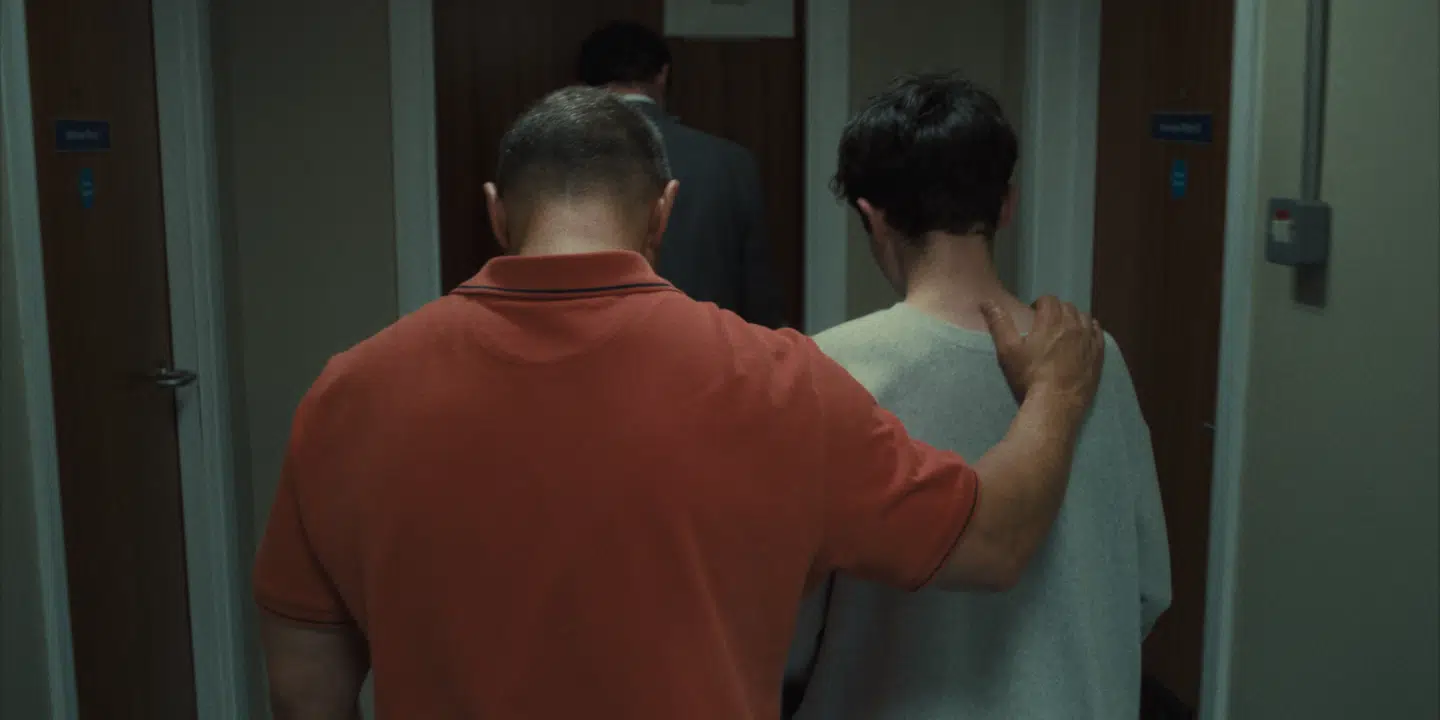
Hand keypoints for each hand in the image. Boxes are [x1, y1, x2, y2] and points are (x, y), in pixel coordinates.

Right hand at [981, 296, 1104, 410]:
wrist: (1056, 403)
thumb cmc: (1029, 376)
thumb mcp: (1008, 350)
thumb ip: (999, 323)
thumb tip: (986, 302)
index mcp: (1051, 320)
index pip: (1049, 300)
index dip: (1040, 304)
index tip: (1034, 314)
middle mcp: (1073, 325)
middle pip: (1067, 307)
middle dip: (1056, 310)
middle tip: (1047, 324)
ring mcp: (1089, 339)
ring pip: (1084, 317)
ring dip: (1074, 318)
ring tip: (1065, 330)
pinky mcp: (1098, 354)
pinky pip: (1098, 333)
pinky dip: (1091, 330)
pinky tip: (1084, 337)